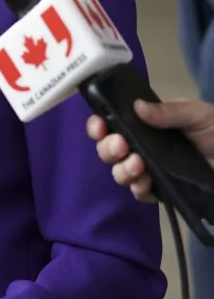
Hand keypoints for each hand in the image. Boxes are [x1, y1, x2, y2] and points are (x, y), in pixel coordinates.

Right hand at [87, 98, 213, 201]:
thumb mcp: (198, 115)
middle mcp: (144, 146)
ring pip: (120, 172)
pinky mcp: (163, 190)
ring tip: (138, 166)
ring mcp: (152, 169)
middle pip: (110, 149)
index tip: (100, 127)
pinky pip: (141, 192)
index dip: (100, 125)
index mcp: (147, 123)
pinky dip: (138, 189)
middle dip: (108, 148)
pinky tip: (145, 184)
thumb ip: (169, 112)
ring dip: (121, 169)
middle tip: (121, 146)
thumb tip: (136, 106)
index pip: (113, 122)